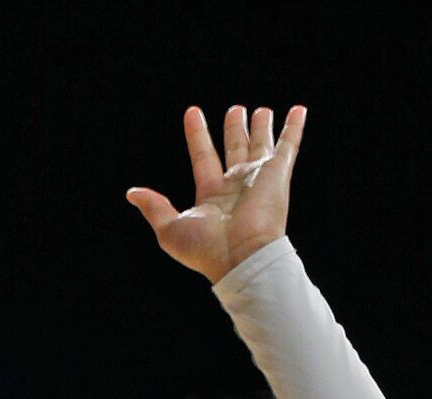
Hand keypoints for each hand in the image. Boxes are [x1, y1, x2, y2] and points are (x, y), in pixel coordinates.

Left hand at [128, 103, 304, 284]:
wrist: (241, 257)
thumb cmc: (205, 249)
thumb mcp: (170, 229)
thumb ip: (154, 207)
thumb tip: (132, 193)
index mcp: (212, 195)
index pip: (203, 157)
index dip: (198, 135)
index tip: (193, 112)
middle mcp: (236, 185)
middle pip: (234, 149)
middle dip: (234, 129)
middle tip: (235, 110)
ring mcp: (258, 178)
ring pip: (259, 144)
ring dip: (260, 127)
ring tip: (260, 110)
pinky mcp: (278, 174)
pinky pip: (288, 145)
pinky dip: (294, 128)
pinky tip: (299, 110)